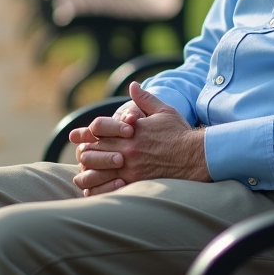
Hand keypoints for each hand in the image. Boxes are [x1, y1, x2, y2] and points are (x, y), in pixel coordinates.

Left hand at [72, 82, 209, 195]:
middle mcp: (127, 148)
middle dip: (85, 152)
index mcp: (130, 130)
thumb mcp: (163, 111)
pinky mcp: (136, 183)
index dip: (86, 131)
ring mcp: (130, 168)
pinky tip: (95, 189)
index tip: (78, 136)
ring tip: (84, 173)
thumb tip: (133, 85)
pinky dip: (99, 188)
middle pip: (94, 150)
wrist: (195, 156)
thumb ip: (144, 99)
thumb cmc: (180, 132)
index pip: (98, 128)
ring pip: (97, 171)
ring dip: (88, 172)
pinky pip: (109, 188)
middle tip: (81, 154)